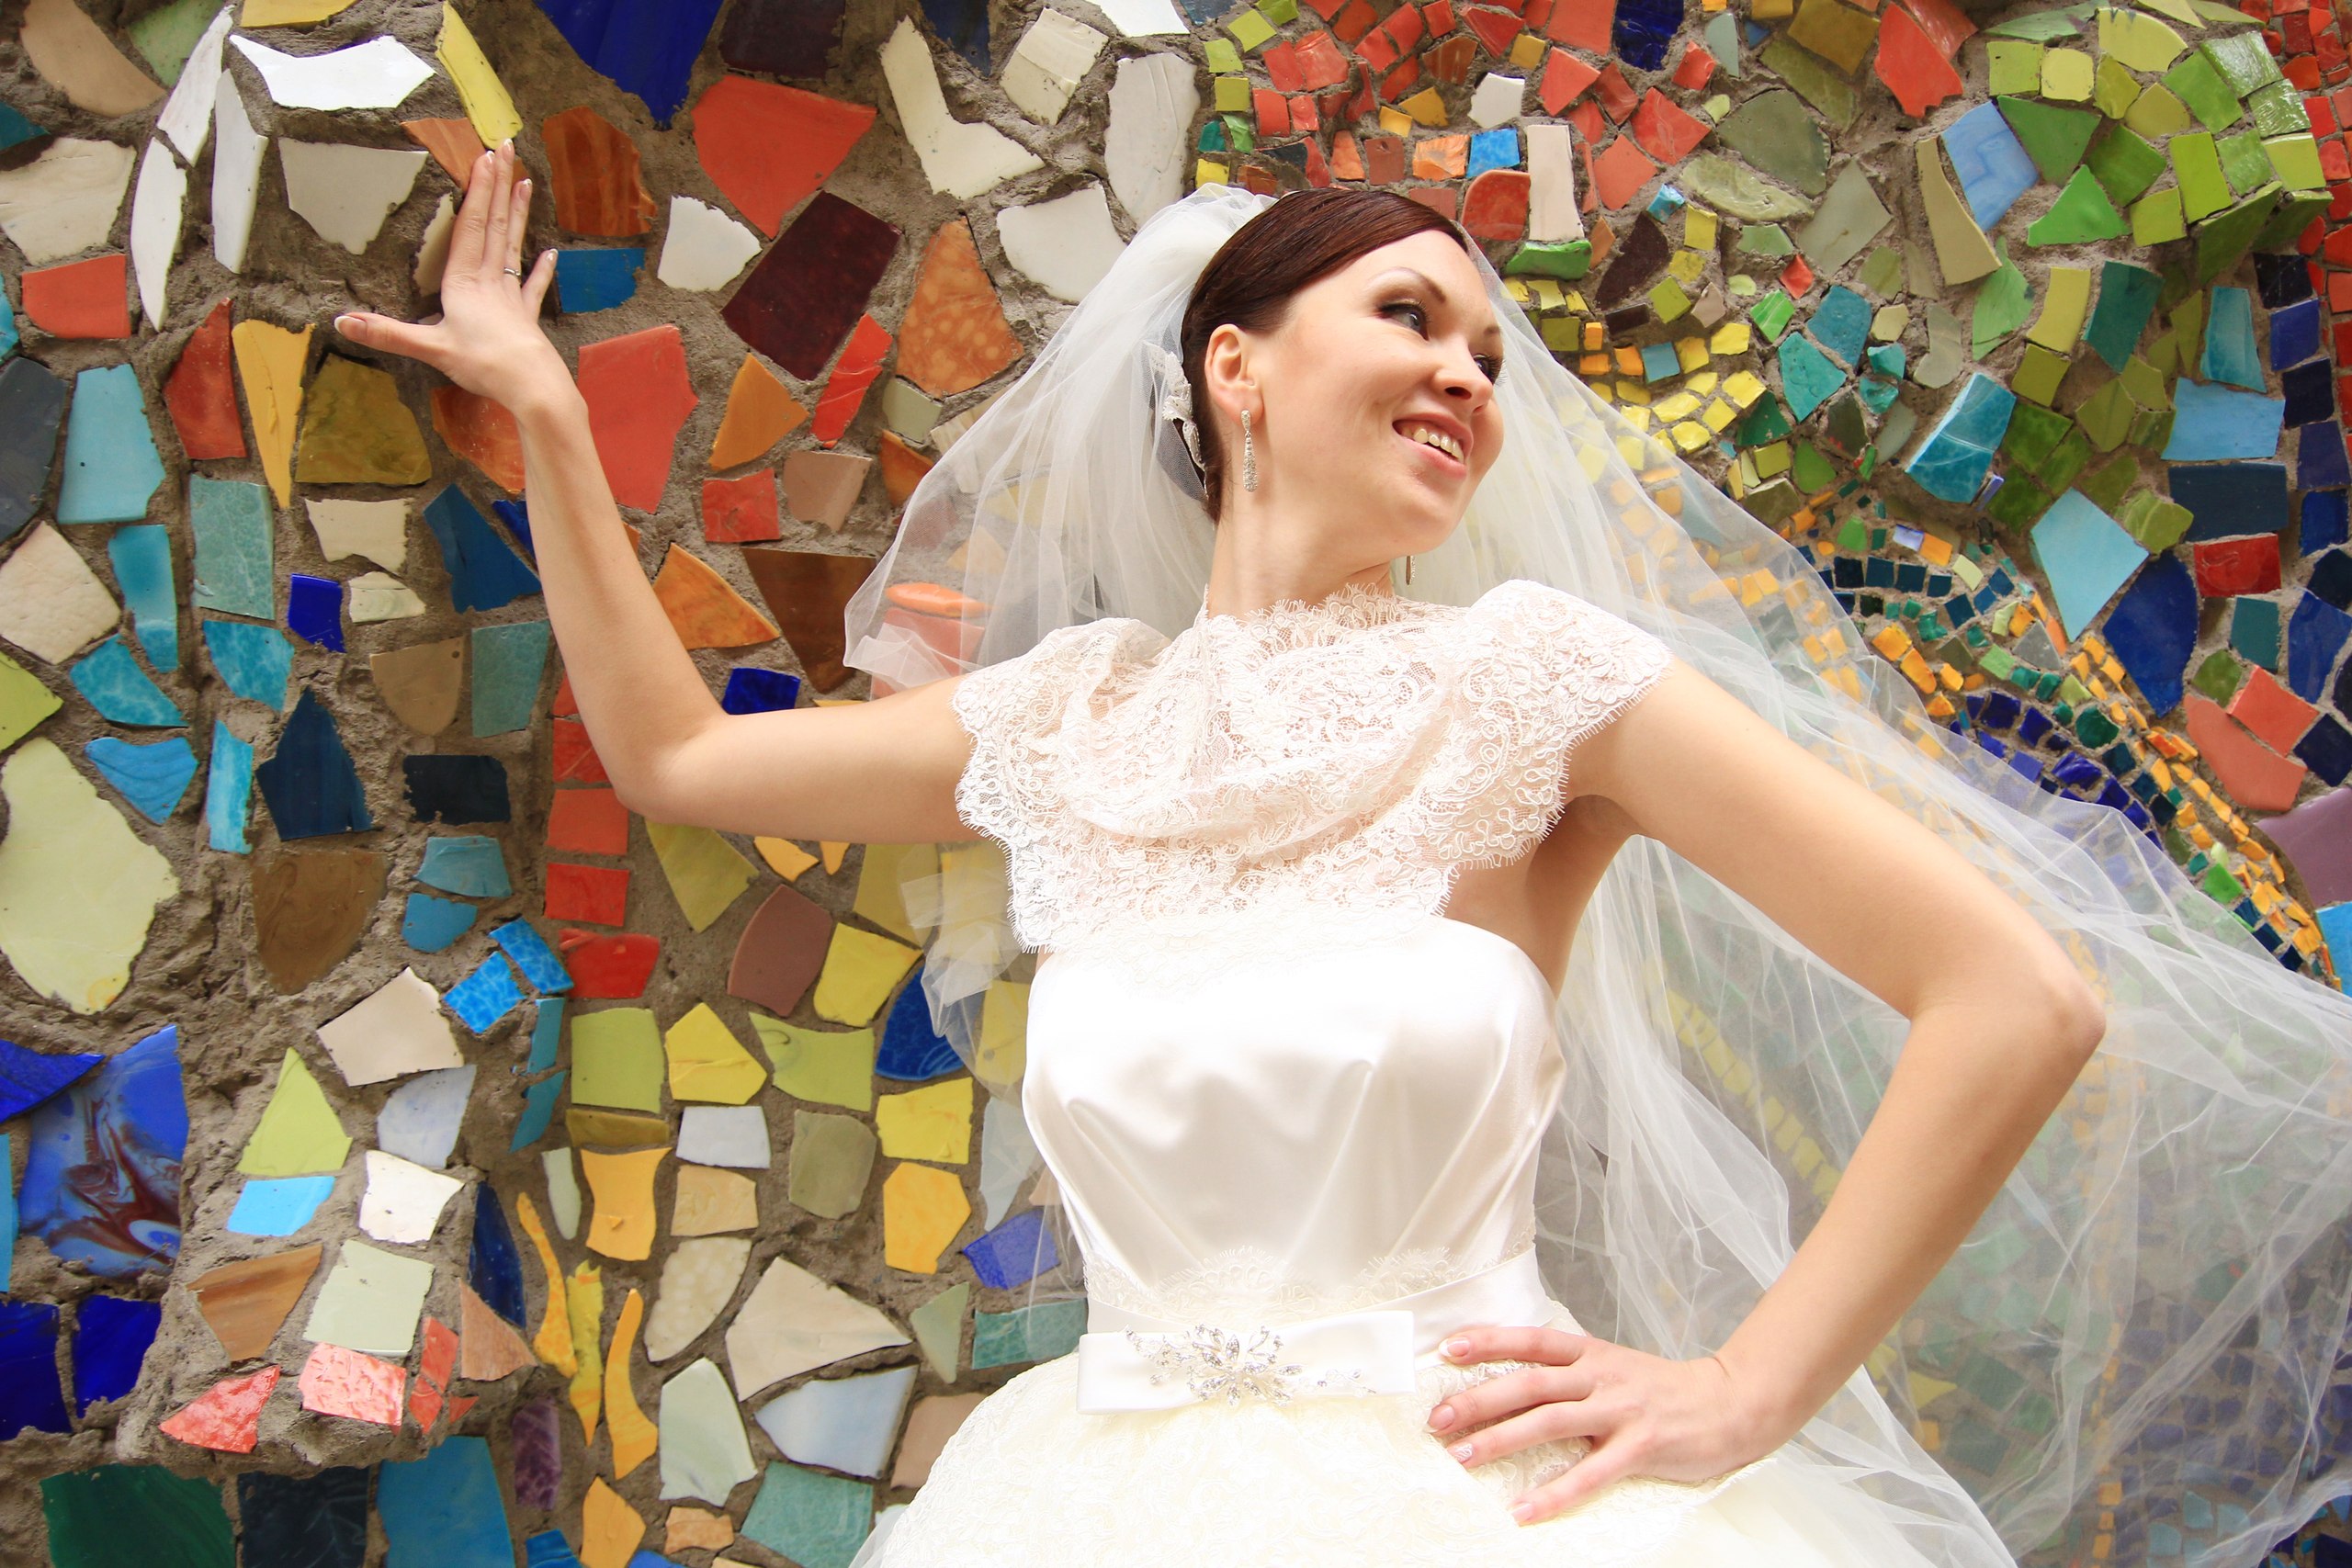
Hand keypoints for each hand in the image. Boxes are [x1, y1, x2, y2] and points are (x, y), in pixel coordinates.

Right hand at [333, 141, 570, 415]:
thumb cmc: (483, 365)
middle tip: (507, 147)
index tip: (484, 157)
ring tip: (526, 182)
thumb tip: (341, 321)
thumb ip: (387, 333)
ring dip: (519, 214)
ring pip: (513, 246)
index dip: (478, 190)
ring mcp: (511, 297)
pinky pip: (532, 287)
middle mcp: (490, 281)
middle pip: (495, 225)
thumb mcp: (430, 349)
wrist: (533, 389)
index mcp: (464, 281)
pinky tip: (551, 254)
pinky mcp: (526, 317)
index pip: (472, 226)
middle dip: (499, 185)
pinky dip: (541, 269)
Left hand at [1424, 1326, 1791, 1525]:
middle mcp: (1600, 1376)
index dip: (1489, 1341)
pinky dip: (1554, 1494)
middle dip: (1479, 1400)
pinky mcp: (1640, 1446)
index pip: (1531, 1341)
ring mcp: (1620, 1410)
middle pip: (1529, 1383)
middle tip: (1438, 1419)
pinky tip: (1524, 1510)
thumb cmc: (1662, 1389)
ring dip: (1501, 1440)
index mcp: (1590, 1353)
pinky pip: (1589, 1474)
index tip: (1448, 1350)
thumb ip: (1570, 1371)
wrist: (1730, 1402)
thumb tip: (1513, 1381)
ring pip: (1550, 1421)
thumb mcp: (1613, 1367)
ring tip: (1462, 1458)